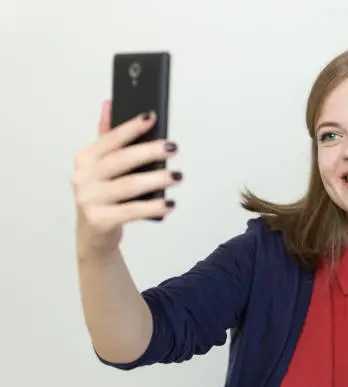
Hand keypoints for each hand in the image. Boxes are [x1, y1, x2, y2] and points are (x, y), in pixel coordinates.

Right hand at [71, 101, 180, 253]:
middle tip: (173, 147)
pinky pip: (132, 211)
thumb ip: (107, 137)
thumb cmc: (104, 194)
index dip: (131, 127)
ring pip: (129, 185)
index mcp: (85, 159)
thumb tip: (109, 104)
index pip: (111, 139)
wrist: (94, 234)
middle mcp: (83, 177)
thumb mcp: (102, 166)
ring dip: (156, 179)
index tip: (152, 117)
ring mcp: (89, 199)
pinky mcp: (100, 220)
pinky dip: (153, 207)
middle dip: (150, 152)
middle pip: (122, 160)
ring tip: (177, 175)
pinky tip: (169, 203)